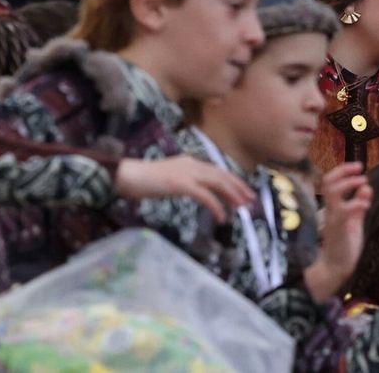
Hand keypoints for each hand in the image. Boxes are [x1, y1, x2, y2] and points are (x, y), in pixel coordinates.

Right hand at [115, 155, 254, 223]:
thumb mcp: (170, 178)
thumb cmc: (145, 179)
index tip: (244, 192)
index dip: (233, 181)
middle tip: (251, 200)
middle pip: (221, 174)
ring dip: (232, 194)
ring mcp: (186, 173)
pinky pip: (204, 196)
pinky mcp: (180, 184)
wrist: (128, 175)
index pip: (217, 170)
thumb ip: (185, 182)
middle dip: (238, 187)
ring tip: (241, 207)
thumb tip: (198, 191)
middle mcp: (191, 164)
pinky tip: (221, 217)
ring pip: (217, 182)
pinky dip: (215, 206)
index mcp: (189, 162)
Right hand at [305, 162, 370, 299]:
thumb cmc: (344, 245)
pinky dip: (355, 204)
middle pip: (328, 181)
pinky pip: (343, 211)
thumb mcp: (354, 221)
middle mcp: (331, 209)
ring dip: (348, 183)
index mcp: (333, 206)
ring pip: (333, 192)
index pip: (331, 181)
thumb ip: (359, 204)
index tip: (358, 166)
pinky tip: (365, 204)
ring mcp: (333, 218)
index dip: (343, 170)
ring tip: (363, 180)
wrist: (335, 268)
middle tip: (360, 168)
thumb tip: (366, 186)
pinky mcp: (339, 229)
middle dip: (344, 170)